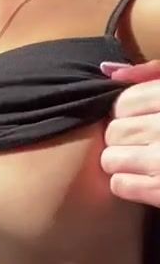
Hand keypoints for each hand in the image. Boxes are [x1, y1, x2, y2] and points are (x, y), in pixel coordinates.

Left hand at [100, 59, 159, 207]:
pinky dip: (127, 183)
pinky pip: (119, 184)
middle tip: (142, 143)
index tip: (139, 120)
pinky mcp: (159, 190)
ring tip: (142, 160)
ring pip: (110, 159)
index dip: (126, 112)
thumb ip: (151, 73)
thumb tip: (109, 72)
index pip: (123, 103)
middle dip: (122, 138)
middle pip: (113, 132)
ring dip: (121, 161)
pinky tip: (145, 178)